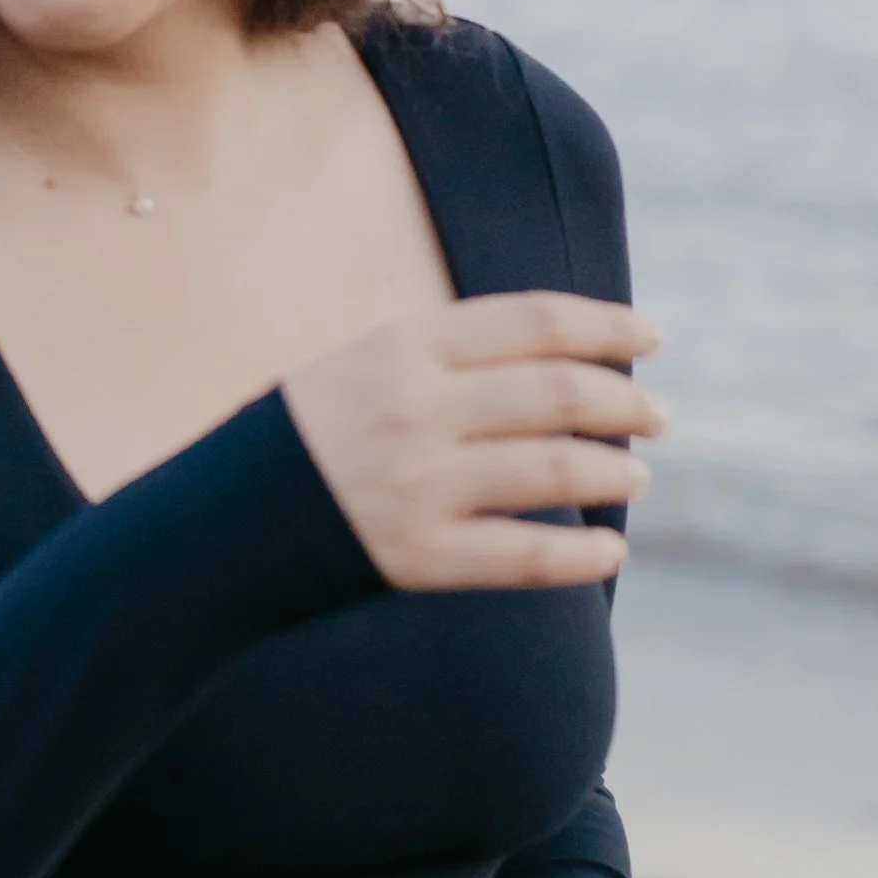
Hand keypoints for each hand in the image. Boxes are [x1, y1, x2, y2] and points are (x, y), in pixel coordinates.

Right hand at [282, 293, 664, 592]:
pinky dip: (581, 555)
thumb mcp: (367, 365)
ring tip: (635, 478)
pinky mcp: (418, 556)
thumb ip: (454, 355)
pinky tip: (610, 552)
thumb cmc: (313, 436)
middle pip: (556, 392)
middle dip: (624, 401)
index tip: (651, 339)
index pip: (533, 321)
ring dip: (613, 471)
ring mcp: (418, 484)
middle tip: (658, 415)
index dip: (606, 326)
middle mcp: (415, 408)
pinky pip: (526, 556)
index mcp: (403, 346)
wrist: (219, 523)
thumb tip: (567, 362)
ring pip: (554, 469)